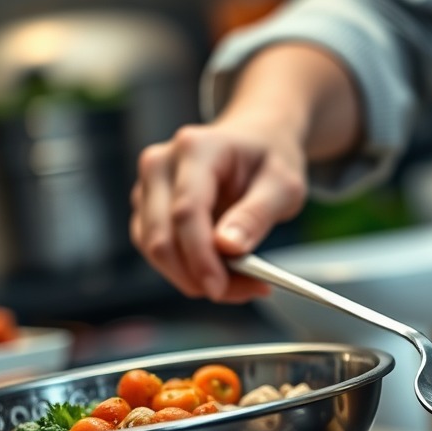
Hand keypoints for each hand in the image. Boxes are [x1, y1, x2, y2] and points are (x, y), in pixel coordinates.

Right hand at [130, 114, 307, 301]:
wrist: (257, 139)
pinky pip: (159, 251)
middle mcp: (160, 165)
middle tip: (246, 291)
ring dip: (193, 278)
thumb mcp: (283, 183)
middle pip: (161, 236)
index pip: (186, 211)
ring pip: (155, 249)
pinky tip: (224, 274)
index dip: (200, 256)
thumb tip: (228, 248)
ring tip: (245, 283)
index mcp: (195, 148)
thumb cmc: (271, 157)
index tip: (220, 288)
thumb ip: (256, 215)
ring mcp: (148, 187)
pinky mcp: (148, 210)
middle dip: (197, 275)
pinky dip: (188, 271)